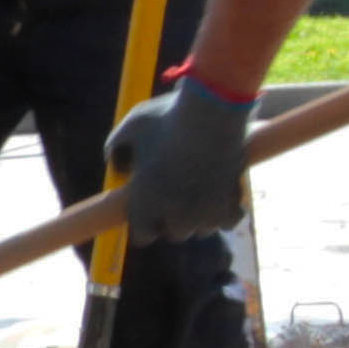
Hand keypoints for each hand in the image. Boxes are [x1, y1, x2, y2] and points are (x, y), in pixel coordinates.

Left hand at [106, 74, 252, 244]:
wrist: (212, 112)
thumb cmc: (166, 117)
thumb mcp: (130, 128)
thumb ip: (116, 151)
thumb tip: (119, 169)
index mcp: (146, 203)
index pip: (143, 236)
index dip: (146, 222)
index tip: (151, 206)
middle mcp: (177, 216)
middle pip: (175, 233)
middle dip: (174, 218)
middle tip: (177, 194)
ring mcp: (207, 212)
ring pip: (203, 228)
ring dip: (200, 216)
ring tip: (199, 190)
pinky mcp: (232, 202)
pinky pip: (229, 220)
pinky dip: (226, 211)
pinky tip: (221, 195)